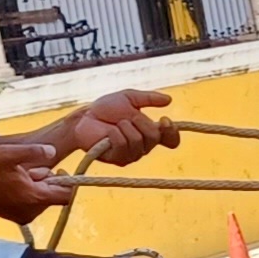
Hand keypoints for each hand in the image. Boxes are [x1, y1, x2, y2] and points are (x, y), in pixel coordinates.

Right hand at [0, 134, 81, 223]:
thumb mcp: (10, 154)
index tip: (58, 169)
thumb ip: (34, 151)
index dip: (68, 182)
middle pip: (55, 196)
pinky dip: (29, 193)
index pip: (66, 195)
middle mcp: (33, 211)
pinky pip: (33, 204)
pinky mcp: (18, 217)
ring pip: (43, 199)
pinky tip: (14, 184)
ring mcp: (25, 216)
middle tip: (29, 170)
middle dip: (48, 181)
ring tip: (18, 176)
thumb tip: (53, 151)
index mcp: (35, 197)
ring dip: (37, 186)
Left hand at [63, 89, 178, 166]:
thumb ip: (149, 98)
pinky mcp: (118, 160)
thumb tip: (169, 99)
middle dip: (139, 122)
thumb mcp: (129, 97)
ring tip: (115, 124)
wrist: (86, 117)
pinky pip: (123, 145)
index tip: (164, 119)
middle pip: (154, 138)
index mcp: (150, 132)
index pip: (171, 140)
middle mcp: (144, 146)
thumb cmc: (106, 108)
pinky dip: (115, 134)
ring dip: (125, 127)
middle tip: (126, 117)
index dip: (172, 133)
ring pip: (138, 141)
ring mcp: (132, 155)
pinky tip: (108, 133)